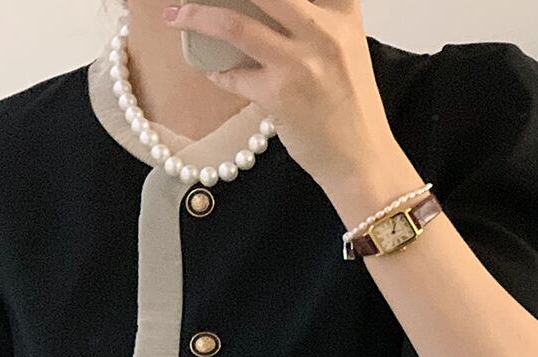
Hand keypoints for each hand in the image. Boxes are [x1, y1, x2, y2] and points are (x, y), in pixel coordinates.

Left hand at [162, 0, 395, 187]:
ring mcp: (299, 63)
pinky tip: (211, 71)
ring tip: (175, 15)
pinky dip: (216, 72)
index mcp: (342, 15)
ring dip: (196, 16)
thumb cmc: (351, 109)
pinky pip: (233, 76)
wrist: (362, 160)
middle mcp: (323, 32)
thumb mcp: (347, 51)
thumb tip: (265, 9)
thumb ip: (317, 22)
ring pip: (234, 24)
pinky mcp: (279, 95)